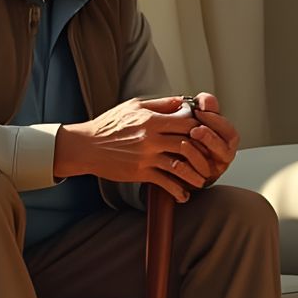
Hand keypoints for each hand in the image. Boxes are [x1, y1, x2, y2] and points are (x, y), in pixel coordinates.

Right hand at [54, 96, 206, 202]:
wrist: (87, 146)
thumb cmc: (109, 124)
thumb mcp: (134, 106)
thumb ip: (160, 104)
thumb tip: (182, 101)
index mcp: (151, 120)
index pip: (186, 122)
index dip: (200, 129)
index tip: (206, 136)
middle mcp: (151, 138)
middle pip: (187, 144)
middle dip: (203, 154)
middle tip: (211, 161)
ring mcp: (146, 156)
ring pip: (180, 166)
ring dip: (195, 175)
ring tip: (202, 181)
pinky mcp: (140, 172)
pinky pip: (164, 183)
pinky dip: (176, 191)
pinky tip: (183, 196)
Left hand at [183, 92, 239, 185]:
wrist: (164, 158)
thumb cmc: (182, 134)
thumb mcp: (193, 116)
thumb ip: (202, 107)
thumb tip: (206, 100)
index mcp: (224, 141)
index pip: (229, 132)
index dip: (216, 121)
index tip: (199, 110)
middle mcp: (221, 157)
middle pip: (225, 149)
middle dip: (210, 138)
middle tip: (195, 129)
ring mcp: (211, 171)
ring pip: (211, 165)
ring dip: (198, 153)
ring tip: (184, 143)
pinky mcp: (196, 183)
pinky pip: (195, 179)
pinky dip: (186, 169)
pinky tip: (176, 160)